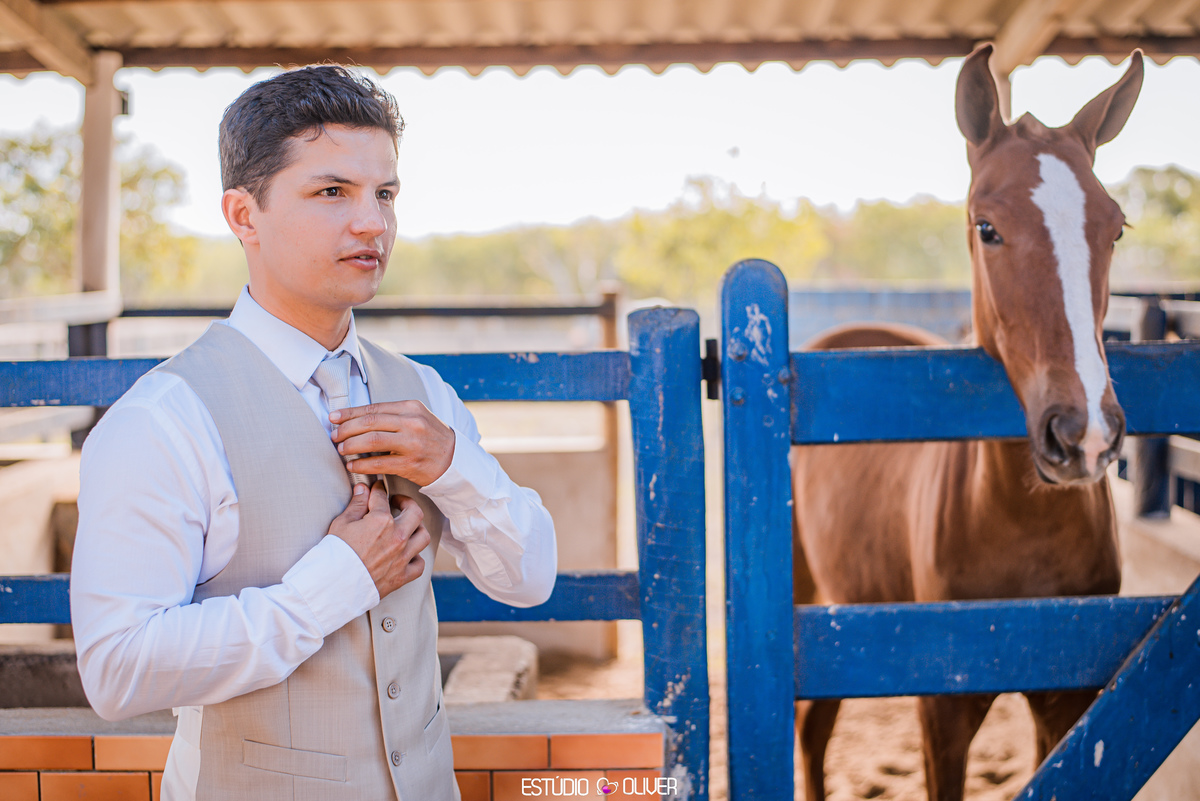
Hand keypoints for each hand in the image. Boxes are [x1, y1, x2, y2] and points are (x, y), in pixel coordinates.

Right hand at [327, 481, 430, 598]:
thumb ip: (356, 504)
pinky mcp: (402, 575)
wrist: (334, 585)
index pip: (382, 498)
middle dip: (407, 503)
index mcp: (381, 521)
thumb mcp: (342, 524)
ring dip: (417, 529)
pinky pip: (419, 564)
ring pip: (423, 536)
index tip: (378, 489)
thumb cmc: (335, 554)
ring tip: (408, 526)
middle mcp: (397, 537)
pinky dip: (416, 558)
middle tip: (398, 502)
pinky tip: (409, 554)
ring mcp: (402, 557)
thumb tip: (362, 489)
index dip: (379, 490)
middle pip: (415, 512)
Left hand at [329, 401, 454, 485]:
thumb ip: (392, 415)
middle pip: (370, 422)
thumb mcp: (417, 418)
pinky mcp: (411, 464)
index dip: (350, 413)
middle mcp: (412, 423)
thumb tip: (357, 418)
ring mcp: (413, 443)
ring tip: (341, 449)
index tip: (333, 417)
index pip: (373, 408)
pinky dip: (362, 464)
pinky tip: (352, 465)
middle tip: (334, 436)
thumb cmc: (431, 438)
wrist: (455, 460)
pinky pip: (379, 463)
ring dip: (351, 445)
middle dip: (346, 429)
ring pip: (372, 441)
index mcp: (411, 407)